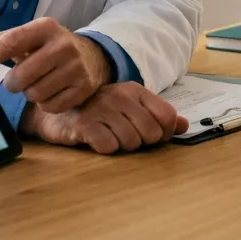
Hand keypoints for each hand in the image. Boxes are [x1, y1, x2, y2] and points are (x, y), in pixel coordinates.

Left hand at [0, 18, 110, 112]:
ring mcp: (76, 67)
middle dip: (13, 82)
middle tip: (19, 78)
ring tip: (41, 81)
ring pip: (34, 94)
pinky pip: (50, 106)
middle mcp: (63, 45)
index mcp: (45, 27)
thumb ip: (0, 41)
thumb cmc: (49, 47)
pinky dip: (46, 103)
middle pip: (20, 76)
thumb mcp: (29, 37)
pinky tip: (54, 90)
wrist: (92, 57)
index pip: (11, 41)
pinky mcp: (84, 88)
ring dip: (31, 92)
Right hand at [20, 82, 187, 153]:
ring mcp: (102, 109)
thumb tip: (184, 125)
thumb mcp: (130, 108)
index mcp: (135, 90)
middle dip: (141, 142)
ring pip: (130, 142)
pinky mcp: (84, 124)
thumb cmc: (98, 111)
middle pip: (151, 133)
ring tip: (109, 136)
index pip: (167, 116)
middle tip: (125, 136)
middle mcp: (120, 96)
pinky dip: (105, 149)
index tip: (151, 136)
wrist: (56, 110)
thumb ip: (158, 115)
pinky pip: (108, 146)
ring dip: (121, 146)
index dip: (163, 133)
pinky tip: (96, 140)